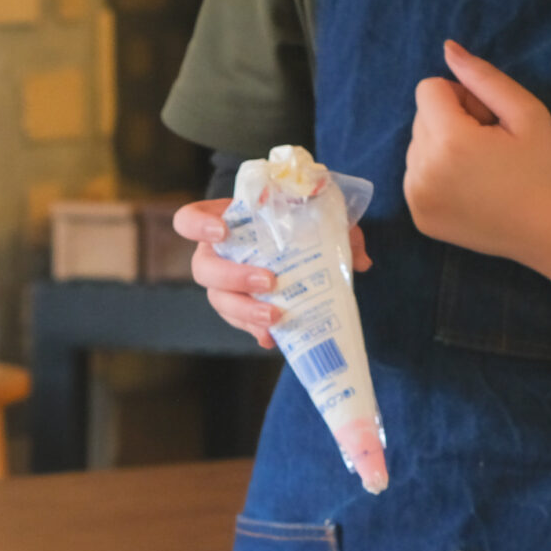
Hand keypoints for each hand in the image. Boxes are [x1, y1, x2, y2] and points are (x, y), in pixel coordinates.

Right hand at [174, 197, 370, 348]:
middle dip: (233, 278)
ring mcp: (225, 283)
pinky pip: (238, 322)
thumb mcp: (317, 212)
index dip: (198, 226)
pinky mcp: (239, 307)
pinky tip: (272, 339)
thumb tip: (361, 260)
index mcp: (223, 220)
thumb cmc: (295, 216)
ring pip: (219, 301)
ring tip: (274, 318)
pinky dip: (254, 331)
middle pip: (204, 270)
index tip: (222, 231)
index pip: (189, 220)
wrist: (293, 237)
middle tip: (268, 282)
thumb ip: (339, 228)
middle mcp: (215, 254)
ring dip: (244, 312)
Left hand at [403, 40, 550, 266]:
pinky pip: (416, 176)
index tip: (489, 121)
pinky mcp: (420, 218)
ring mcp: (417, 199)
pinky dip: (438, 175)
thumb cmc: (546, 168)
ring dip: (443, 148)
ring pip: (417, 146)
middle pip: (421, 117)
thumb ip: (483, 77)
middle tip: (491, 147)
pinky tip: (471, 189)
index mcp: (448, 141)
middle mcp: (422, 171)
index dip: (462, 97)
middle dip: (452, 122)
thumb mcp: (526, 112)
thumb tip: (447, 48)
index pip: (428, 89)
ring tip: (483, 169)